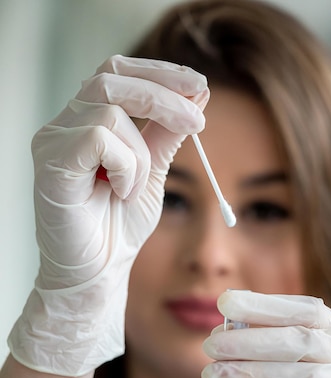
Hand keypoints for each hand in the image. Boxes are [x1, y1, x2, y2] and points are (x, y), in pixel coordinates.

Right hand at [8, 56, 208, 375]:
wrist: (98, 273)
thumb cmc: (119, 227)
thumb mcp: (151, 173)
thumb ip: (166, 134)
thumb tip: (196, 94)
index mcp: (87, 121)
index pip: (118, 72)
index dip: (159, 72)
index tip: (199, 86)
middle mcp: (65, 125)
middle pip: (111, 77)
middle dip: (164, 94)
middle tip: (198, 121)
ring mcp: (54, 143)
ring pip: (110, 110)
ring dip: (140, 152)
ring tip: (136, 188)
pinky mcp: (51, 165)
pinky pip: (98, 137)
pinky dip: (124, 165)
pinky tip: (121, 193)